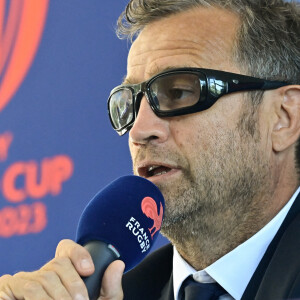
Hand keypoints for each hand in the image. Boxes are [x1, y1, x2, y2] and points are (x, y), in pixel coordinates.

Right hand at [0, 239, 124, 299]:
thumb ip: (110, 287)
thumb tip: (118, 264)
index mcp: (64, 272)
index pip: (66, 249)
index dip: (78, 254)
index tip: (89, 270)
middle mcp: (44, 272)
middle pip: (58, 263)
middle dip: (72, 283)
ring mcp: (26, 280)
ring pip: (43, 277)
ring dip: (57, 296)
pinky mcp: (8, 290)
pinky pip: (23, 287)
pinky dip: (38, 299)